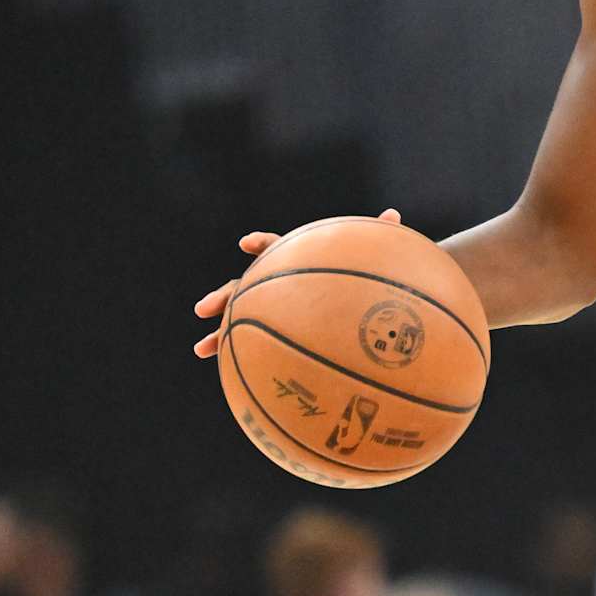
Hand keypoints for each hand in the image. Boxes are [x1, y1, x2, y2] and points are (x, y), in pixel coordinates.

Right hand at [193, 209, 400, 359]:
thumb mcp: (368, 260)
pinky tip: (230, 379)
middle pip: (242, 286)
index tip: (247, 244)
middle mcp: (275, 284)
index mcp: (293, 261)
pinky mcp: (274, 333)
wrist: (354, 300)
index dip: (261, 245)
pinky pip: (254, 347)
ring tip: (200, 350)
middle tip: (203, 309)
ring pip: (239, 320)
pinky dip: (242, 360)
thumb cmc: (361, 277)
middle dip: (223, 296)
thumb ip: (376, 237)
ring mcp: (270, 309)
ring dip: (219, 334)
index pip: (274, 247)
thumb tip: (394, 216)